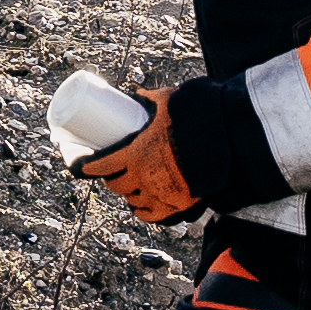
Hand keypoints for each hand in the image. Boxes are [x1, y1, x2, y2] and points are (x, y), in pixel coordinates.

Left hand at [74, 92, 201, 224]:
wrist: (227, 142)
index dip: (89, 167)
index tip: (83, 165)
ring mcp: (161, 194)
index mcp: (135, 154)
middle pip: (116, 185)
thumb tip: (137, 93)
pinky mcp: (179, 205)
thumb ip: (151, 99)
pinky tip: (140, 210)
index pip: (102, 165)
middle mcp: (144, 178)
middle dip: (111, 180)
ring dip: (128, 196)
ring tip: (128, 189)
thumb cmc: (193, 120)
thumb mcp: (167, 102)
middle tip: (112, 173)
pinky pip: (155, 217)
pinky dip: (145, 213)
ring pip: (134, 202)